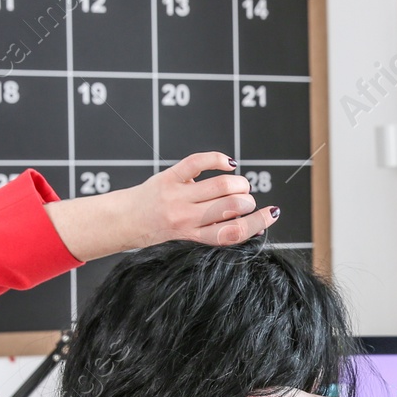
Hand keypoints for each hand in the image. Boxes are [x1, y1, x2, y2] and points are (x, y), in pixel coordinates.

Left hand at [47, 151, 278, 261]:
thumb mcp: (189, 237)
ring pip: (220, 185)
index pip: (233, 233)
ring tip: (239, 184)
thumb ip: (215, 228)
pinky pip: (198, 163)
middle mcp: (186, 218)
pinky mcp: (169, 177)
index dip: (258, 223)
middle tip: (246, 200)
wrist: (123, 221)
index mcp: (193, 236)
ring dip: (238, 183)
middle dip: (248, 201)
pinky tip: (228, 163)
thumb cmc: (158, 230)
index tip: (272, 213)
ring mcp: (177, 196)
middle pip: (231, 207)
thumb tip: (251, 223)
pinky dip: (218, 159)